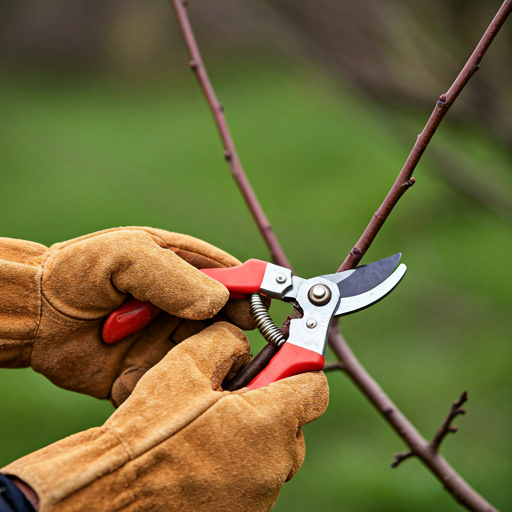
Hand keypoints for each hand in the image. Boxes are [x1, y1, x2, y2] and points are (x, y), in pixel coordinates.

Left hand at [0, 227, 255, 404]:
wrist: (36, 317)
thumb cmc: (79, 272)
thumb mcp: (127, 256)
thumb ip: (173, 275)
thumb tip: (218, 301)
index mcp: (184, 269)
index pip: (232, 278)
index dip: (250, 292)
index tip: (258, 309)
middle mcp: (182, 306)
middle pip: (228, 320)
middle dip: (234, 332)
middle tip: (230, 344)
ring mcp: (168, 340)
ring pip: (208, 355)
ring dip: (204, 361)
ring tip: (184, 361)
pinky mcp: (151, 372)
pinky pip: (176, 384)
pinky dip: (177, 387)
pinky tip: (162, 383)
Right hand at [2, 322, 327, 511]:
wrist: (114, 490)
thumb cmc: (149, 430)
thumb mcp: (187, 363)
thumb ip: (227, 340)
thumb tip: (244, 344)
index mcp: (269, 423)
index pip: (315, 386)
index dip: (299, 365)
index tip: (285, 356)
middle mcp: (275, 463)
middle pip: (294, 419)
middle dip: (272, 399)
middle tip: (234, 391)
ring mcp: (261, 494)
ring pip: (275, 448)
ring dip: (256, 430)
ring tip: (214, 422)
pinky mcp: (244, 511)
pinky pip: (256, 472)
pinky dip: (242, 457)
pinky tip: (206, 450)